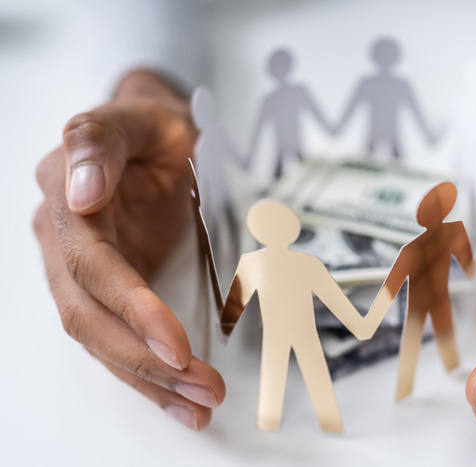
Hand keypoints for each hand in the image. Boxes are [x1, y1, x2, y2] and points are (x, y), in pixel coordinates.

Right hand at [34, 71, 224, 429]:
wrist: (157, 138)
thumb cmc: (155, 125)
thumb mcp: (140, 116)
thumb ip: (102, 140)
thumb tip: (79, 193)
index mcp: (64, 191)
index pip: (90, 262)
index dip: (130, 304)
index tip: (173, 341)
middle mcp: (60, 237)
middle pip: (89, 314)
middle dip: (145, 355)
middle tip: (202, 385)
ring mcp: (77, 268)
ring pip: (100, 338)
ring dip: (149, 377)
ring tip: (200, 405)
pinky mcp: (102, 290)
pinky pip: (116, 339)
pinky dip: (146, 375)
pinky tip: (179, 402)